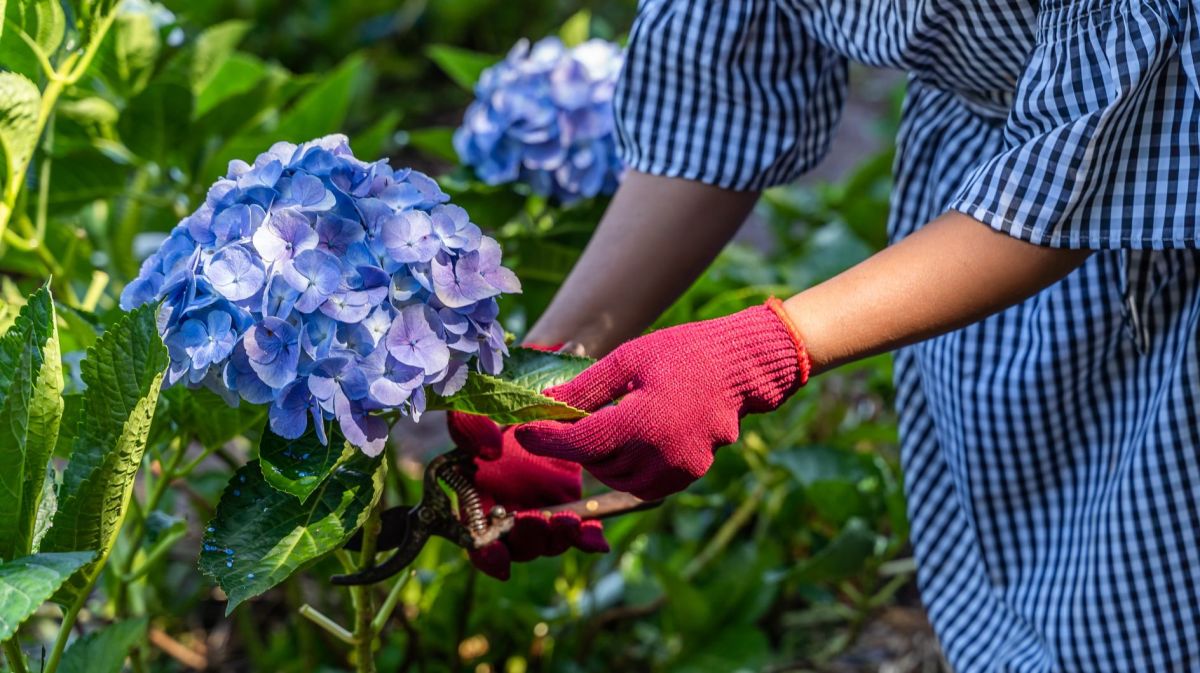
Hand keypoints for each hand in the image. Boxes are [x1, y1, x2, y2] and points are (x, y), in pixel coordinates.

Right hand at [448, 395, 607, 579]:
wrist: (540, 406)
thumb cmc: (499, 410)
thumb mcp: (477, 409)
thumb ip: (470, 425)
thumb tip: (489, 449)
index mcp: (477, 498)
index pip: (478, 540)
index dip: (485, 553)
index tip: (498, 553)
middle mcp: (508, 512)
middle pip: (517, 546)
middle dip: (528, 540)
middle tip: (537, 520)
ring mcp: (539, 511)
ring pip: (549, 542)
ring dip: (558, 538)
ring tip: (569, 521)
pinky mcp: (568, 505)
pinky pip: (579, 532)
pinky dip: (587, 538)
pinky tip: (596, 538)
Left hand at [515, 300, 808, 499]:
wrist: (739, 368)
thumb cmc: (683, 354)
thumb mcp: (628, 360)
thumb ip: (585, 388)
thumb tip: (544, 403)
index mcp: (642, 422)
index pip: (577, 443)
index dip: (545, 439)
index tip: (522, 432)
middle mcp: (660, 454)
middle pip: (595, 464)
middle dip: (576, 445)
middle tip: (569, 419)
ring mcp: (677, 470)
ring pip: (616, 479)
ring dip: (600, 459)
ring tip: (605, 426)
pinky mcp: (687, 476)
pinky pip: (642, 484)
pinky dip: (627, 469)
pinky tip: (630, 441)